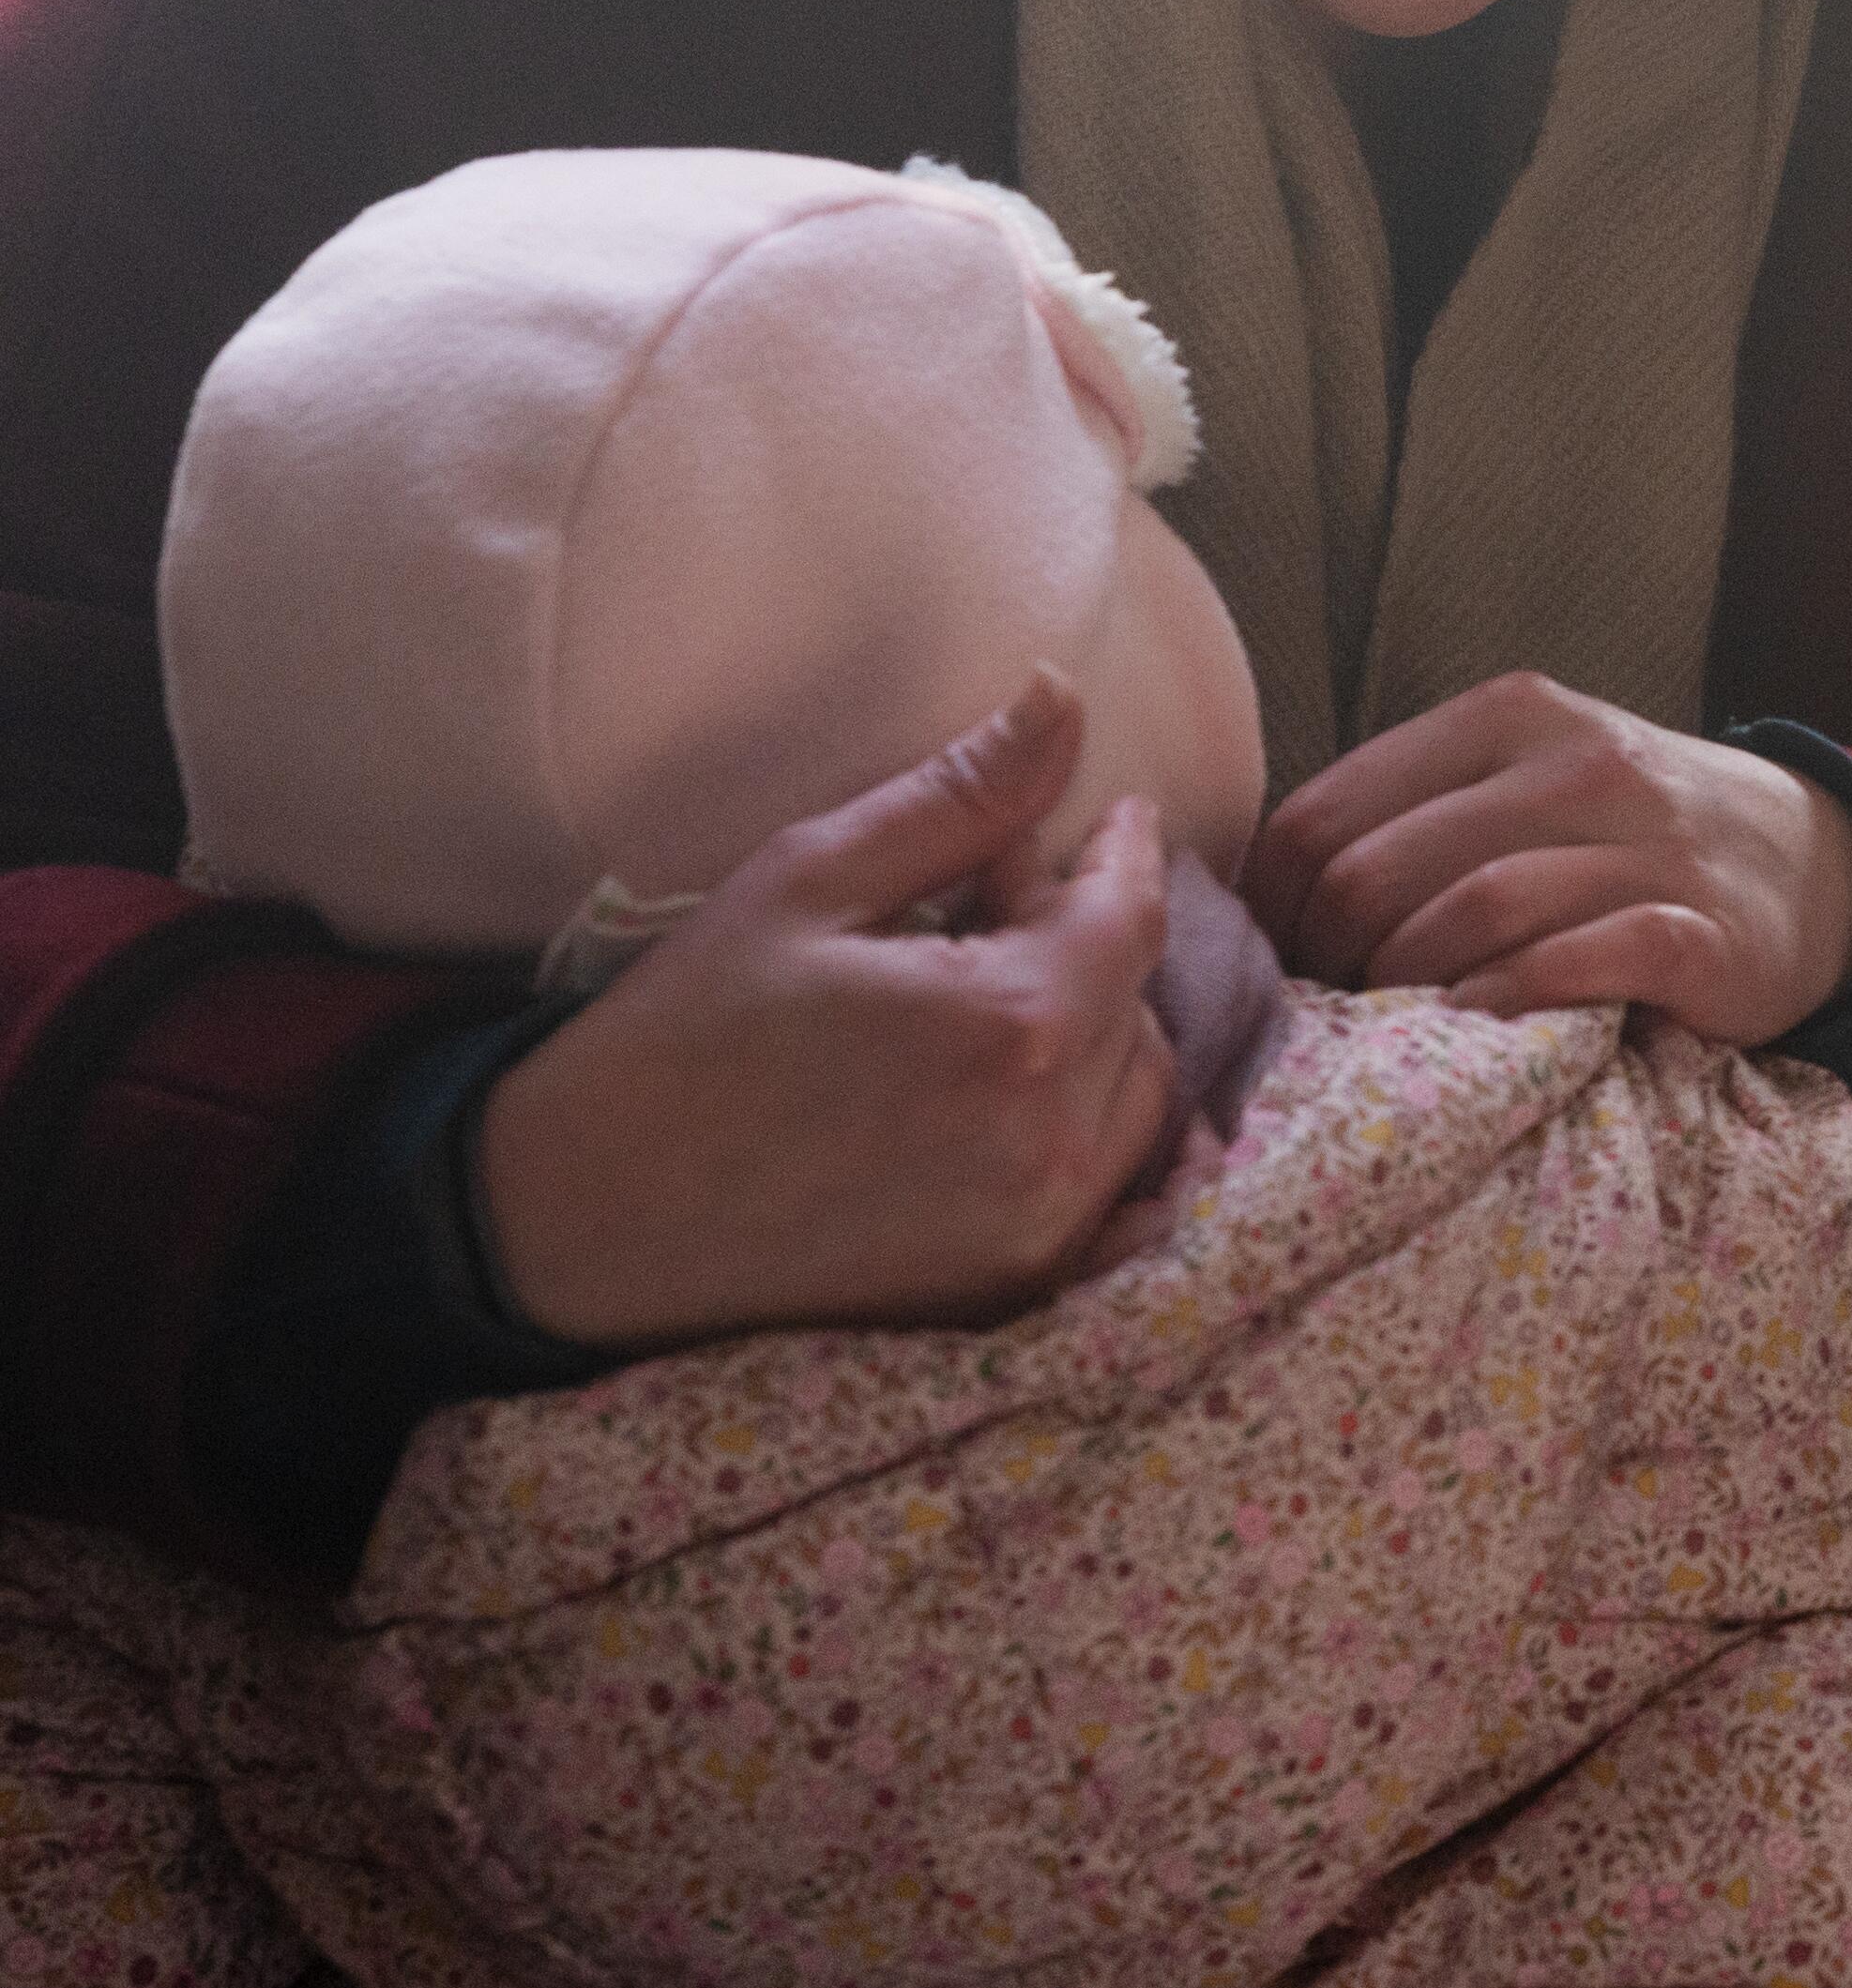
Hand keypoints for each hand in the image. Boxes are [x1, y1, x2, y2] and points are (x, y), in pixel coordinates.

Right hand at [475, 673, 1182, 1349]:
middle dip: (1092, 938)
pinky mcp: (1008, 1290)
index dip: (1124, 852)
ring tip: (989, 986)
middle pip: (1142, 1005)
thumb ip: (958, 796)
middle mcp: (1050, 1140)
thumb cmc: (679, 1038)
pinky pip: (1108, 1190)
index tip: (1111, 815)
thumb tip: (1062, 697)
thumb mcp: (807, 880)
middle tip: (1002, 898)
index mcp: (1013, 1027)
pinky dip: (1084, 1124)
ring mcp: (1037, 1230)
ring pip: (1136, 1097)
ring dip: (1096, 1030)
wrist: (574, 1221)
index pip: (1132, 915)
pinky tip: (1006, 1086)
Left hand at [1238, 672, 1851, 1044]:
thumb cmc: (1632, 837)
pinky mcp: (1698, 929)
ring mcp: (1644, 843)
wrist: (1815, 869)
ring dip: (1403, 989)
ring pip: (1471, 909)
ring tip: (1391, 1033)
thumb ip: (1418, 813)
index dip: (1275, 909)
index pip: (1326, 812)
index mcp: (1510, 717)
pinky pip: (1574, 959)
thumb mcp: (1529, 782)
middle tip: (1327, 1019)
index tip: (1282, 969)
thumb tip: (1263, 899)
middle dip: (1327, 962)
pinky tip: (1479, 1026)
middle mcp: (1576, 764)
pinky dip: (1507, 999)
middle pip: (1380, 868)